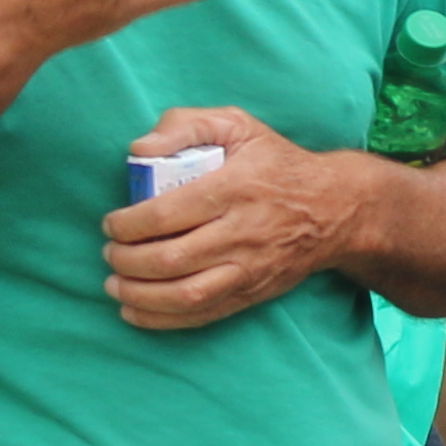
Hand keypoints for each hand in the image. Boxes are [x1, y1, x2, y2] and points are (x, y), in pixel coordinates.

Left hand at [101, 108, 363, 330]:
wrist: (336, 208)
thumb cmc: (276, 163)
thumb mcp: (238, 126)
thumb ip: (186, 125)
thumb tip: (139, 151)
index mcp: (235, 188)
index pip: (166, 214)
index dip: (126, 224)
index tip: (112, 223)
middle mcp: (242, 232)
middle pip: (169, 259)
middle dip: (125, 260)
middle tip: (110, 252)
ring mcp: (249, 267)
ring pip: (184, 294)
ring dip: (137, 295)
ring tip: (115, 284)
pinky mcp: (252, 292)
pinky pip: (201, 315)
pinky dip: (161, 320)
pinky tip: (134, 310)